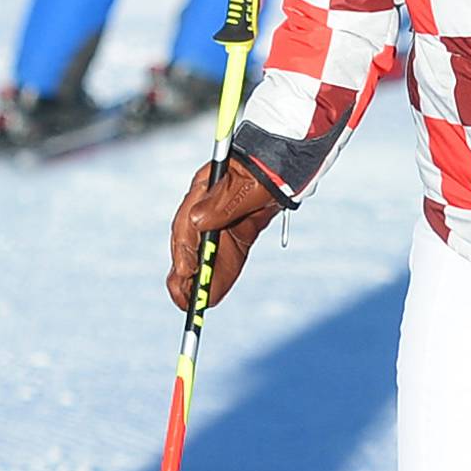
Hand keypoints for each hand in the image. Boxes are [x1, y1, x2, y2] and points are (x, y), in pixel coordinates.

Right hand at [167, 159, 280, 308]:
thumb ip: (224, 202)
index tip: (185, 272)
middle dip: (186, 271)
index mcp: (203, 190)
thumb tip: (197, 222)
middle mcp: (204, 207)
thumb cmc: (267, 170)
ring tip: (194, 305)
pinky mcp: (232, 232)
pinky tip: (211, 297)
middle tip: (186, 297)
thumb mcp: (248, 185)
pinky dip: (217, 277)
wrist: (286, 165)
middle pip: (189, 243)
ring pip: (203, 254)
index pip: (187, 224)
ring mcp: (217, 220)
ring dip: (199, 279)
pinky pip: (222, 257)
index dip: (184, 250)